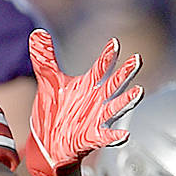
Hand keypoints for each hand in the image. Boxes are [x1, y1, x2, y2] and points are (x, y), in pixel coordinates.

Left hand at [24, 29, 143, 175]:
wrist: (47, 143)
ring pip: (116, 107)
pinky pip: (106, 137)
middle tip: (137, 60)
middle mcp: (96, 100)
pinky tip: (124, 134)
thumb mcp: (47, 81)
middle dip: (126, 72)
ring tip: (139, 92)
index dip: (108, 55)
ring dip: (127, 100)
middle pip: (115, 84)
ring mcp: (96, 119)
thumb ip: (44, 58)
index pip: (101, 67)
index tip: (115, 43)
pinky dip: (115, 136)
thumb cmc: (54, 111)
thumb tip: (37, 32)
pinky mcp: (91, 138)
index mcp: (88, 85)